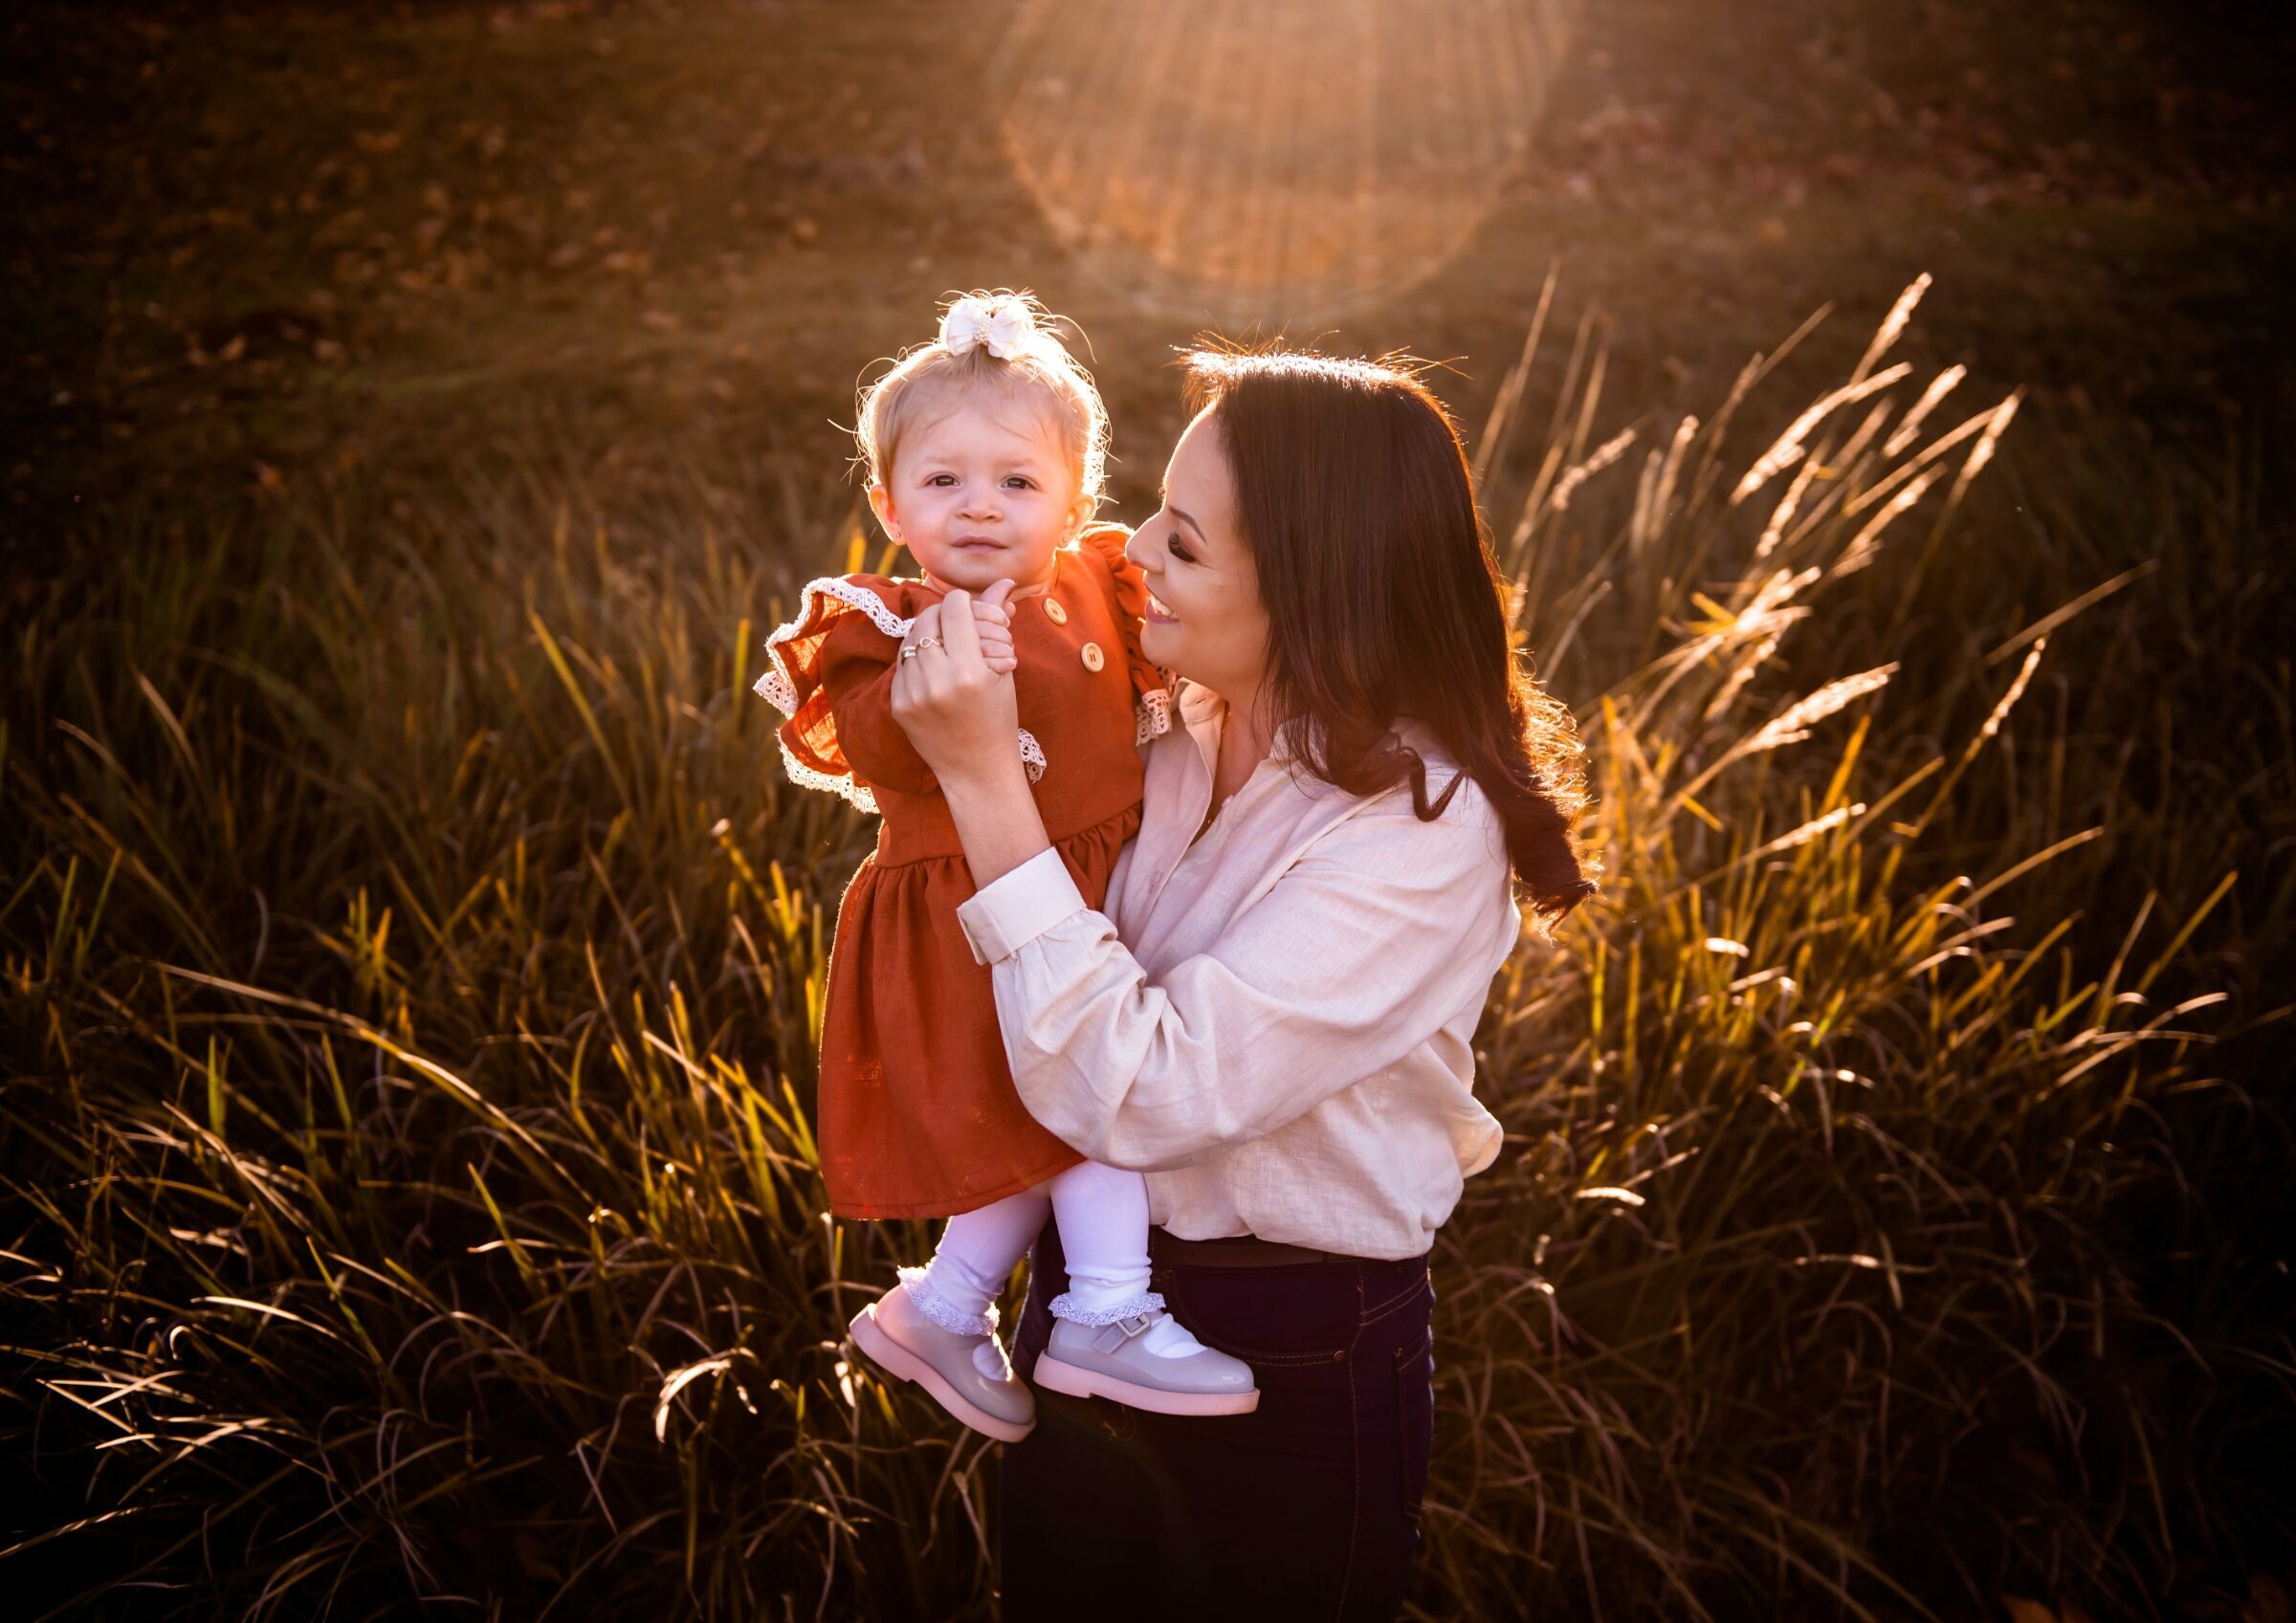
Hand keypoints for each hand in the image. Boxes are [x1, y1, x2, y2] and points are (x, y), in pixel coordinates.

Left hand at [890, 577, 1024, 787]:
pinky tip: (934, 671)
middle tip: (957, 625)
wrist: (977, 769)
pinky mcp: (898, 705)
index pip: (955, 608)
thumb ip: (997, 623)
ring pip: (911, 638)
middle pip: (928, 617)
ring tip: (946, 648)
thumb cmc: (999, 717)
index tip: (971, 609)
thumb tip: (1005, 582)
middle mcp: (937, 681)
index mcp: (970, 671)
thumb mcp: (1004, 670)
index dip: (964, 602)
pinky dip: (917, 660)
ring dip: (928, 635)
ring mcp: (913, 694)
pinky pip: (902, 664)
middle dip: (944, 615)